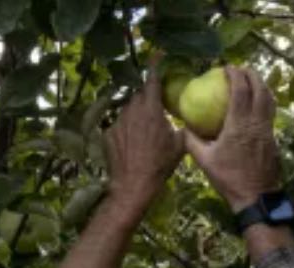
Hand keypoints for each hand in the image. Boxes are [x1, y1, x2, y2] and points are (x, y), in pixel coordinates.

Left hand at [105, 62, 183, 216]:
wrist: (133, 185)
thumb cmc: (159, 165)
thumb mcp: (179, 146)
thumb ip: (182, 127)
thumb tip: (186, 120)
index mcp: (151, 110)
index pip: (152, 80)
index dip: (155, 66)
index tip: (157, 55)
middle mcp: (131, 111)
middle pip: (139, 96)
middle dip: (147, 100)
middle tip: (155, 111)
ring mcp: (117, 122)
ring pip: (128, 111)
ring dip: (136, 116)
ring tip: (144, 134)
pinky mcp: (108, 134)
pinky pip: (119, 125)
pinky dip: (126, 130)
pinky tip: (132, 146)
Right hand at [185, 66, 280, 211]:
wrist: (255, 196)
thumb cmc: (228, 178)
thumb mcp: (204, 161)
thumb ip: (192, 141)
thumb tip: (184, 128)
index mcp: (239, 124)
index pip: (240, 90)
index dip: (235, 74)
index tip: (226, 68)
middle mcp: (256, 122)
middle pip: (260, 88)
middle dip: (252, 74)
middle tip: (241, 69)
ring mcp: (268, 130)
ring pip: (269, 100)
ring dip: (261, 86)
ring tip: (252, 81)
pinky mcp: (273, 139)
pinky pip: (270, 113)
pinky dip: (265, 102)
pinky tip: (257, 106)